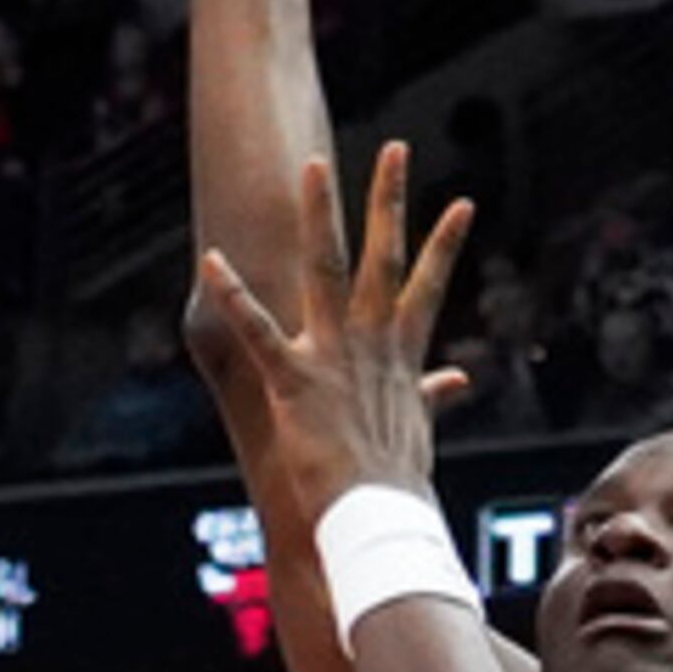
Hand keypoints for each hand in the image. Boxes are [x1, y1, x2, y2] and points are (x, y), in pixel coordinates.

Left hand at [187, 142, 474, 533]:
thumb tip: (459, 380)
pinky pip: (258, 329)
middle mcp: (371, 345)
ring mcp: (334, 358)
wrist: (378, 522)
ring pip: (328, 270)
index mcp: (400, 356)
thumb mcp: (418, 430)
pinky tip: (210, 260)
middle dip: (390, 200)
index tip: (461, 203)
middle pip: (385, 257)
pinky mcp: (295, 380)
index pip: (428, 287)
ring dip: (320, 215)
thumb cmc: (394, 485)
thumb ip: (433, 396)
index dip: (444, 244)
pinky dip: (233, 295)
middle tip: (396, 149)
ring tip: (314, 165)